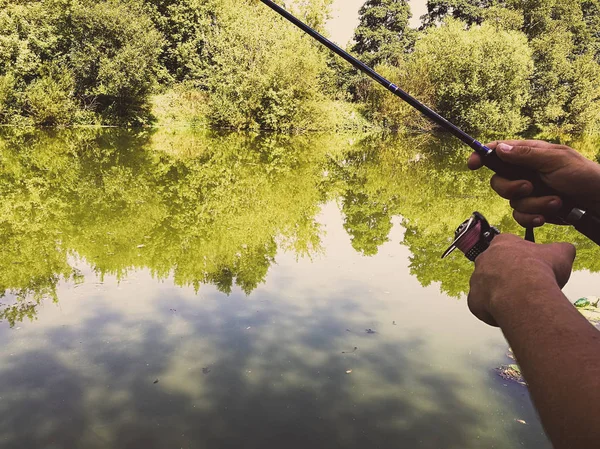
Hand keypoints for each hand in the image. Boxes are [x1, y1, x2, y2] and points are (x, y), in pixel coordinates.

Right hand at [468, 140, 599, 227]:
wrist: (597, 203)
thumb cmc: (583, 176)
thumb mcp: (556, 160)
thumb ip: (526, 155)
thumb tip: (500, 148)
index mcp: (529, 155)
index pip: (499, 151)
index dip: (482, 156)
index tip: (472, 164)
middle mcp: (525, 173)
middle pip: (498, 181)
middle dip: (511, 188)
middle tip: (528, 187)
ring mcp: (529, 192)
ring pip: (511, 202)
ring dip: (533, 204)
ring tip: (555, 201)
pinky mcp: (534, 210)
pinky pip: (519, 216)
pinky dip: (532, 217)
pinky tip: (546, 216)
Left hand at [468, 234, 575, 326]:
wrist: (524, 293)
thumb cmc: (539, 272)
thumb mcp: (561, 253)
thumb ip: (561, 249)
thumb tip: (565, 249)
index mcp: (502, 243)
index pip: (507, 243)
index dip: (519, 254)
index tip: (528, 262)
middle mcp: (484, 259)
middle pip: (493, 265)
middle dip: (507, 274)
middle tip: (523, 285)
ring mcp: (476, 280)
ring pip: (486, 286)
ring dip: (499, 292)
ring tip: (516, 301)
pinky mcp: (473, 300)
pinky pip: (481, 306)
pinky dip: (492, 310)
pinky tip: (507, 312)